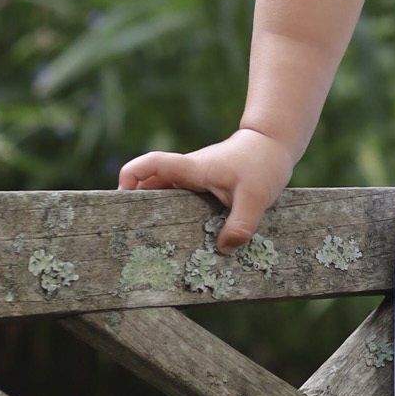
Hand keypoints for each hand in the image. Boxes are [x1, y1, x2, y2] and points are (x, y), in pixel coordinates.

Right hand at [116, 128, 295, 253]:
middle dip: (137, 203)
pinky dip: (174, 212)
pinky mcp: (203, 186)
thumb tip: (223, 250)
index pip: (153, 164)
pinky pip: (180, 198)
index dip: (131, 175)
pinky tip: (180, 235)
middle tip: (131, 231)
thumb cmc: (263, 164)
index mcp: (193, 169)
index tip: (121, 196)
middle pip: (150, 183)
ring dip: (156, 210)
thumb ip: (241, 225)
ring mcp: (194, 178)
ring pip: (165, 192)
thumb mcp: (256, 198)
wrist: (274, 145)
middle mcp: (188, 172)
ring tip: (151, 240)